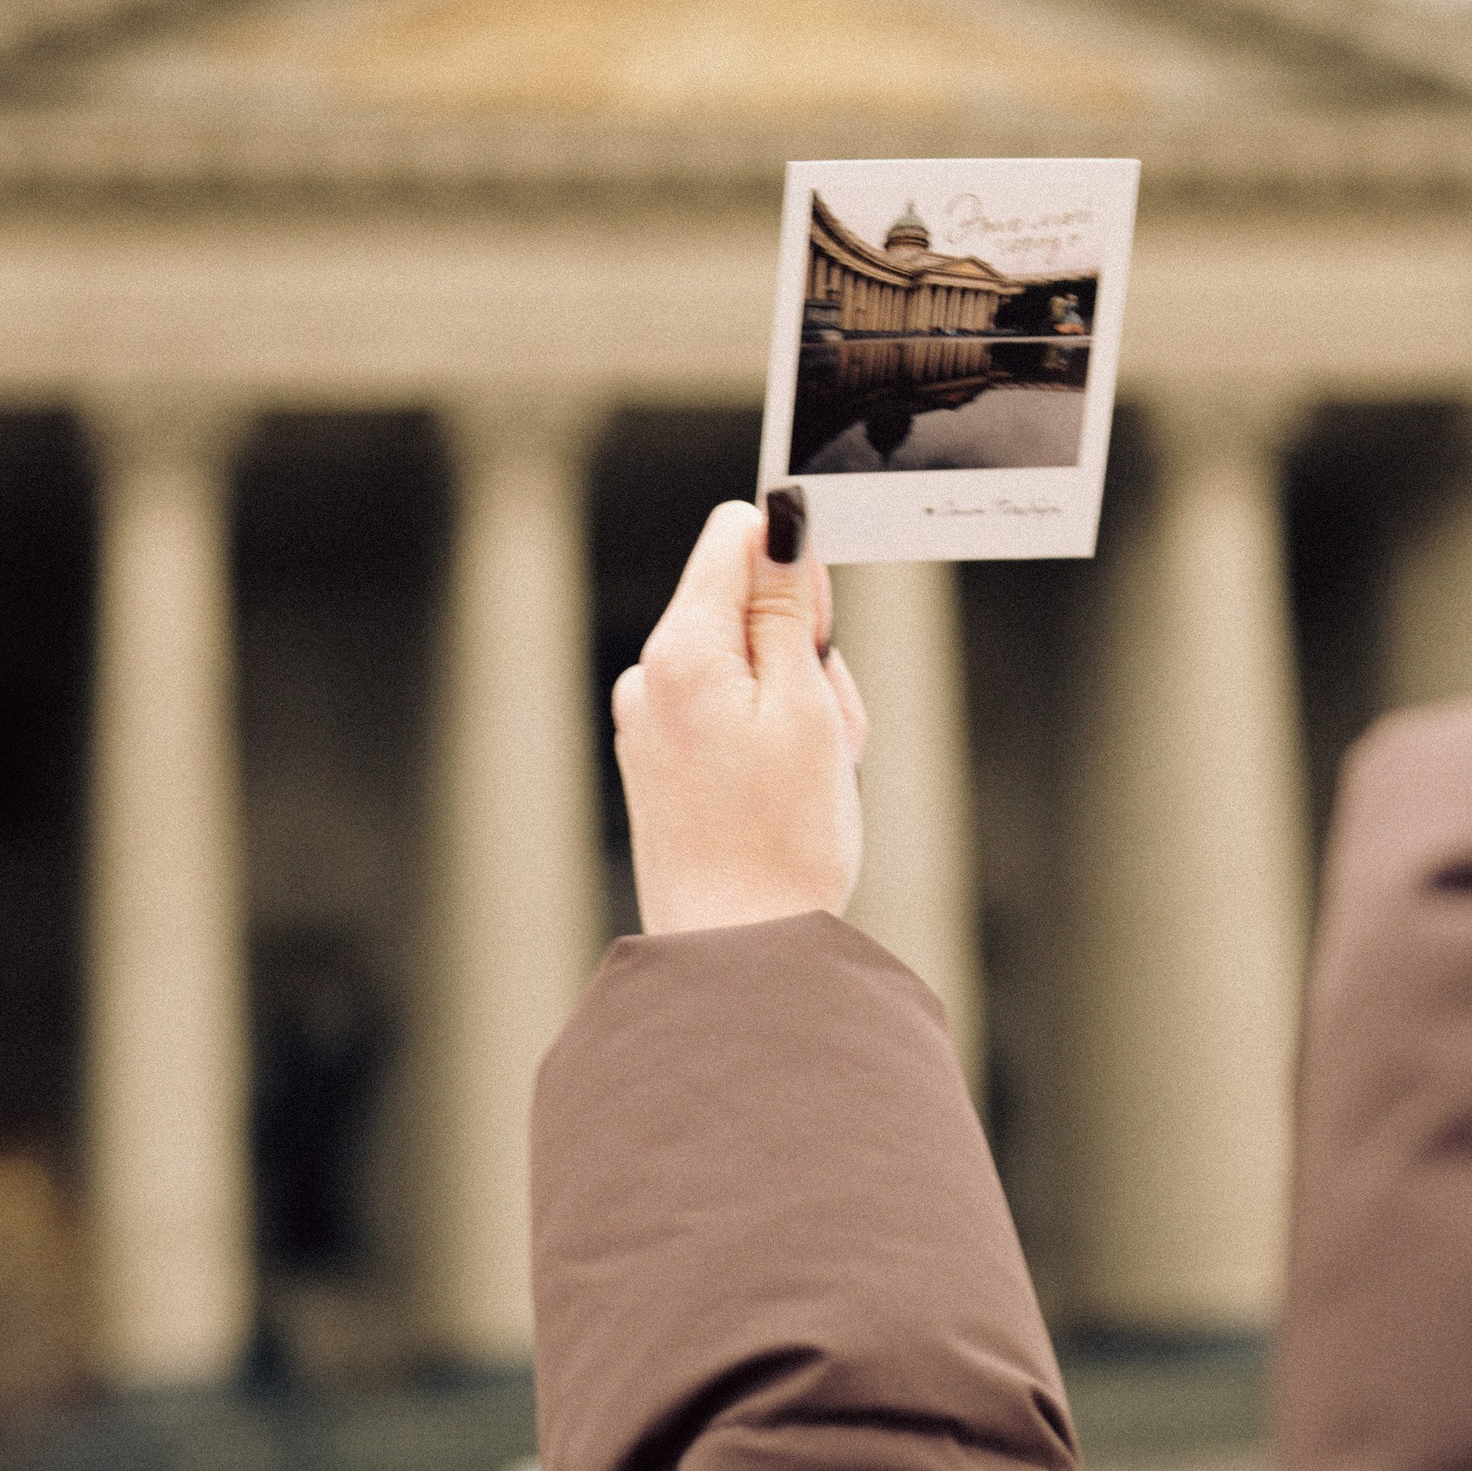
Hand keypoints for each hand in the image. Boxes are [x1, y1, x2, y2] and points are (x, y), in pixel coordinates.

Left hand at [612, 498, 868, 937]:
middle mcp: (649, 675)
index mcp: (683, 650)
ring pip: (744, 662)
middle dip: (802, 647)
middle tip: (824, 728)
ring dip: (792, 699)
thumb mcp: (807, 705)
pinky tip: (779, 793)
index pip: (736, 534)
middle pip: (744, 602)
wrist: (737, 956)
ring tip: (807, 774)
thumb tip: (782, 514)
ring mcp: (647, 719)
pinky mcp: (657, 758)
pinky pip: (724, 711)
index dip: (796, 564)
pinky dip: (764, 735)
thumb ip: (789, 603)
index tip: (822, 632)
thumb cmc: (782, 841)